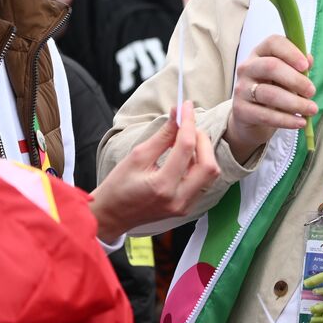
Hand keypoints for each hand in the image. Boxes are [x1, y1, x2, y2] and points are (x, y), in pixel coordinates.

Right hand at [90, 101, 219, 240]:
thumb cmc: (118, 186)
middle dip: (202, 140)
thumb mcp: (136, 156)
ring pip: (210, 174)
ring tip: (185, 142)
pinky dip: (199, 165)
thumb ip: (162, 136)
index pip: (186, 147)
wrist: (112, 215)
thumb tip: (177, 115)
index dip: (188, 123)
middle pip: (209, 165)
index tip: (186, 106)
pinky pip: (203, 182)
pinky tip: (185, 158)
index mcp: (162, 185)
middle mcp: (178, 199)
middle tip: (188, 127)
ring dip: (203, 153)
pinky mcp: (187, 207)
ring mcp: (185, 206)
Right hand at [224, 35, 315, 159]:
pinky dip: (286, 120)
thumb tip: (309, 59)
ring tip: (311, 109)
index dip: (291, 52)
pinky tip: (300, 122)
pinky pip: (265, 115)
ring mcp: (241, 88)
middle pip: (271, 67)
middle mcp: (247, 67)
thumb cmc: (273, 90)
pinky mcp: (240, 110)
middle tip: (312, 91)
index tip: (306, 66)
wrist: (251, 118)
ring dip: (295, 103)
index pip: (273, 43)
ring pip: (269, 93)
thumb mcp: (287, 76)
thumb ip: (299, 67)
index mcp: (260, 53)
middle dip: (295, 80)